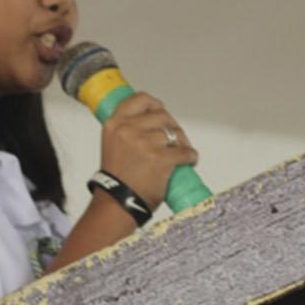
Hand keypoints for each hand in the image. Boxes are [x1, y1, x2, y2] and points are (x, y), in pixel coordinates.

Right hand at [98, 92, 197, 209]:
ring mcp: (144, 143)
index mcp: (115, 124)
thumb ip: (127, 131)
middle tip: (176, 139)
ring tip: (182, 153)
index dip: (154, 104)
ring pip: (175, 133)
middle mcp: (128, 129)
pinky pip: (185, 151)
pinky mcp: (160, 158)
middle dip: (173, 127)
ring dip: (183, 143)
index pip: (140, 100)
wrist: (116, 204)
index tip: (161, 109)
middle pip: (162, 116)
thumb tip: (150, 123)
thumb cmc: (117, 179)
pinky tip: (189, 161)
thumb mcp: (113, 146)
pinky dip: (191, 156)